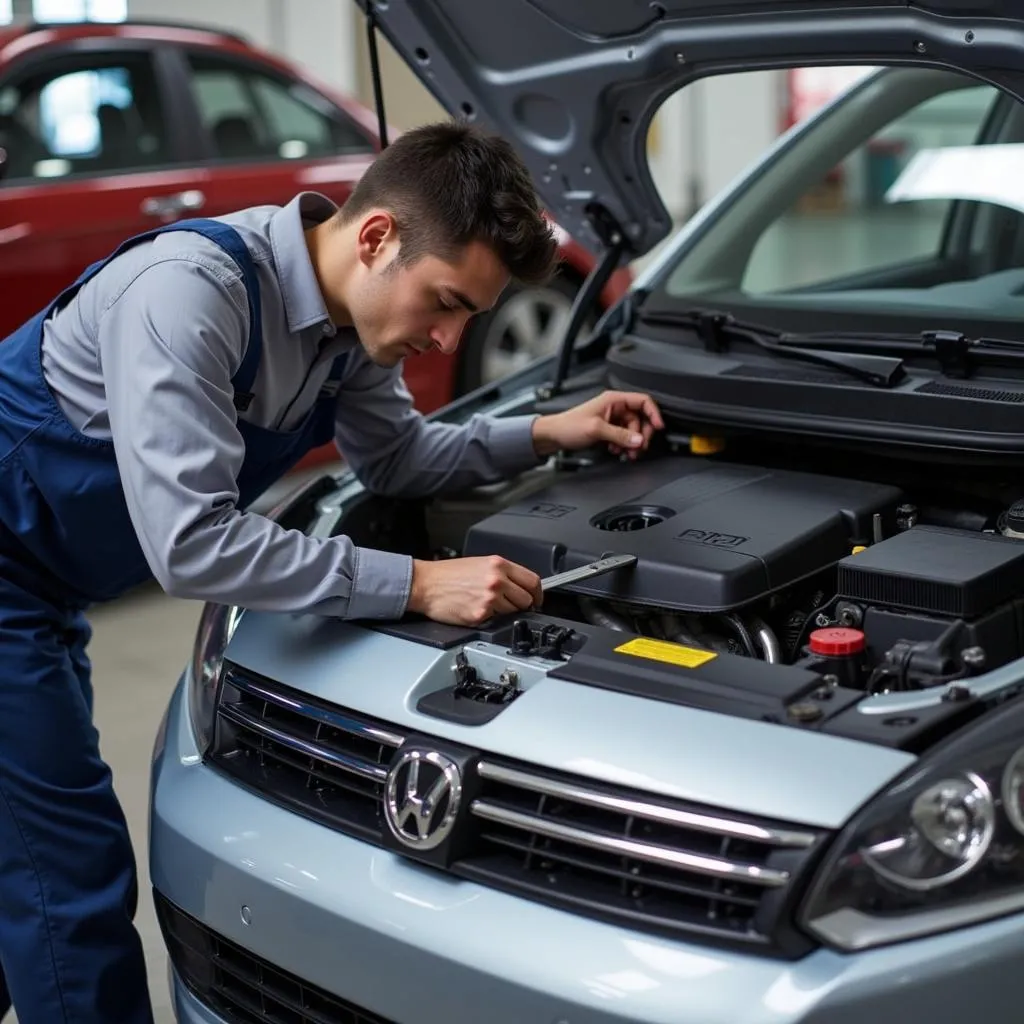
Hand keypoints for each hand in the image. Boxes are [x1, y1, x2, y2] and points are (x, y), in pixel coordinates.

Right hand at [407, 555, 542, 625]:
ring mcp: (489, 598)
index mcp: (498, 565)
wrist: (425, 584)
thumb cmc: (447, 575)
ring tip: (488, 607)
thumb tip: (519, 586)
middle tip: (511, 606)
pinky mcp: (480, 615)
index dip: (538, 594)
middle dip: (522, 605)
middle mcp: (496, 580)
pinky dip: (489, 619)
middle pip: (526, 599)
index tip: (536, 600)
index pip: (532, 581)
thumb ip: (502, 573)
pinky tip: (476, 611)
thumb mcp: (479, 564)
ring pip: (513, 612)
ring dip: (505, 613)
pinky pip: (495, 622)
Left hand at [531, 390, 663, 458]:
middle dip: (641, 435)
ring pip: (633, 431)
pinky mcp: (609, 430)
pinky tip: (616, 451)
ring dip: (632, 444)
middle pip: (641, 419)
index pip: (643, 401)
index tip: (659, 428)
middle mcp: (615, 407)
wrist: (553, 436)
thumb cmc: (568, 426)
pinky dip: (624, 446)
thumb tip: (639, 440)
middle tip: (639, 448)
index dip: (654, 414)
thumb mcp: (596, 429)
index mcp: (614, 399)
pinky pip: (624, 438)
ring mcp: (613, 419)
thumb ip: (619, 435)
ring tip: (625, 453)